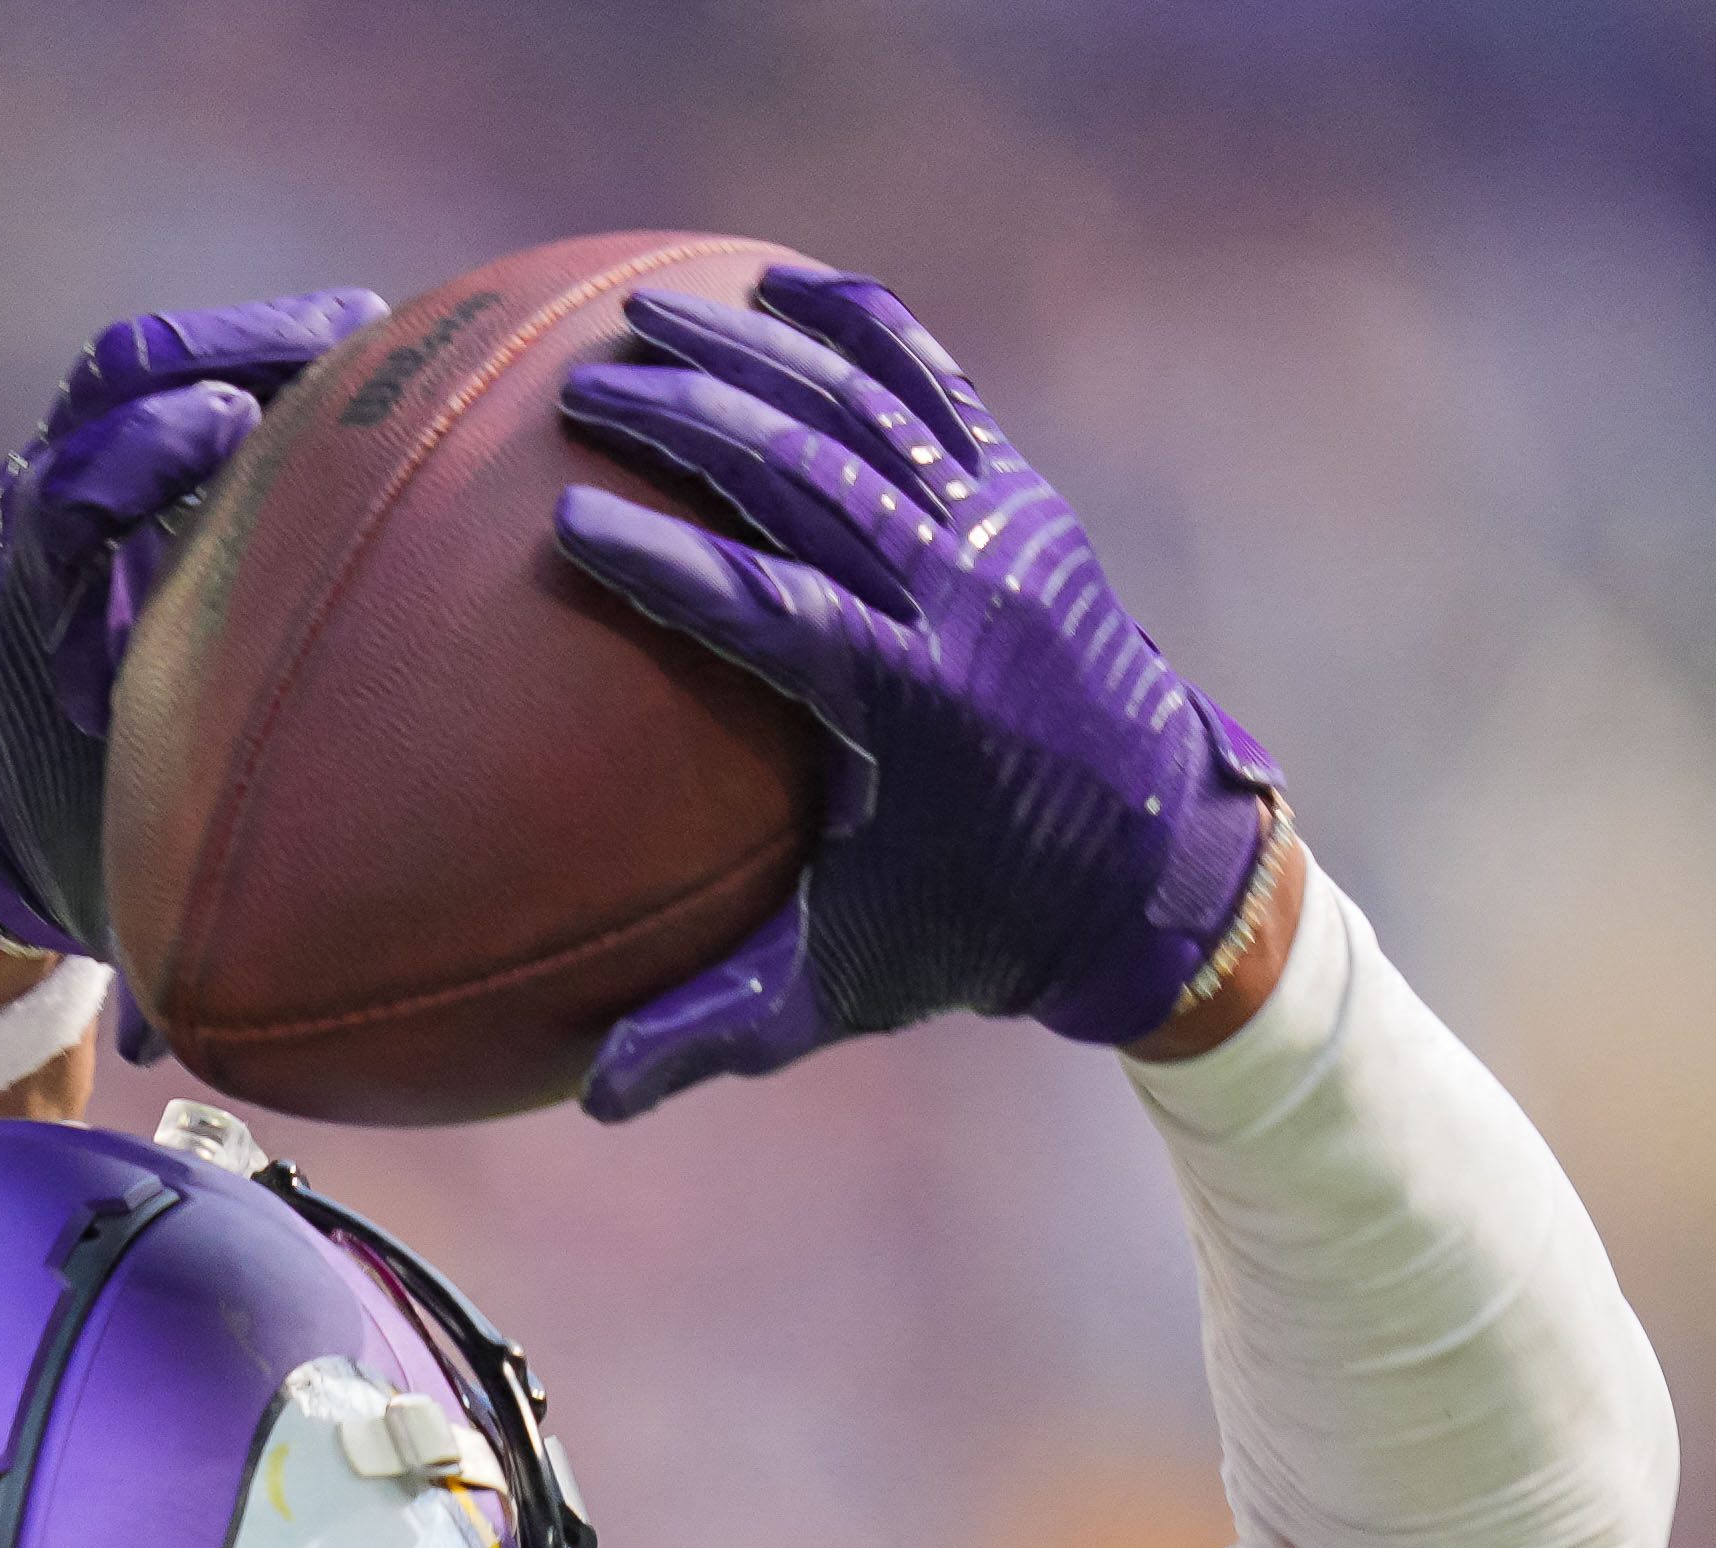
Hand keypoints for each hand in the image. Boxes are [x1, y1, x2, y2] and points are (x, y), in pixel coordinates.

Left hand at [0, 291, 383, 959]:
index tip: (223, 427)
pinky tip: (362, 367)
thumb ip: (125, 934)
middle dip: (210, 355)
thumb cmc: (60, 855)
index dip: (131, 459)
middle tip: (336, 346)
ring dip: (244, 345)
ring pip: (137, 375)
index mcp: (23, 630)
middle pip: (103, 396)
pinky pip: (177, 390)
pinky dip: (256, 370)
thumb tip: (153, 1046)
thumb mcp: (93, 888)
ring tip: (365, 339)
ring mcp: (66, 488)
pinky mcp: (112, 471)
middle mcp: (33, 538)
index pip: (62, 505)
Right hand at [551, 267, 1283, 1111]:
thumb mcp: (841, 988)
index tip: (565, 526)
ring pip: (865, 413)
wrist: (1149, 865)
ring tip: (642, 312)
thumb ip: (712, 1029)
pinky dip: (862, 329)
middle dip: (690, 419)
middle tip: (580, 389)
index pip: (770, 609)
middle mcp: (958, 598)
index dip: (667, 564)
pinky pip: (936, 388)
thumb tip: (586, 1096)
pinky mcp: (1020, 500)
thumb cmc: (967, 932)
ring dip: (752, 352)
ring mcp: (997, 534)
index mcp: (907, 707)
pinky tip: (776, 284)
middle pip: (808, 476)